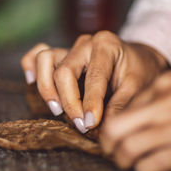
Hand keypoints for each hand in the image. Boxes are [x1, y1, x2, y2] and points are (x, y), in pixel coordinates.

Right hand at [21, 31, 167, 132]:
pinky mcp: (60, 55)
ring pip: (44, 59)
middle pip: (63, 71)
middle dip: (69, 102)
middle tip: (80, 124)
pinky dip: (30, 67)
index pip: (92, 77)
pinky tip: (32, 82)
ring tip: (57, 109)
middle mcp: (84, 43)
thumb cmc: (140, 72)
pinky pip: (36, 55)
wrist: (138, 59)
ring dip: (46, 88)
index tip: (91, 125)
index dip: (90, 104)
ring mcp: (69, 48)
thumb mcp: (139, 87)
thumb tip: (103, 127)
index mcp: (106, 45)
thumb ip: (121, 104)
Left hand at [102, 72, 170, 170]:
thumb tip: (126, 120)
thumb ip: (154, 101)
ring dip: (121, 160)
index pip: (122, 109)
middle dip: (107, 144)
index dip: (111, 126)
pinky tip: (146, 168)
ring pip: (128, 148)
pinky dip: (141, 169)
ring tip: (124, 162)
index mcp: (162, 86)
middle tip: (110, 151)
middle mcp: (166, 104)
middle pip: (115, 128)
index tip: (111, 137)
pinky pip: (149, 165)